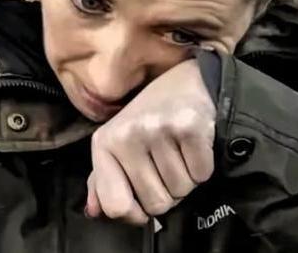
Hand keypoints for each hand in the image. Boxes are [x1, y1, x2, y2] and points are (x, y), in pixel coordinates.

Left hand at [85, 58, 215, 224]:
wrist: (186, 82)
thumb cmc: (149, 119)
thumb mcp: (118, 144)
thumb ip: (103, 180)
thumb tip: (94, 212)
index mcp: (104, 144)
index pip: (115, 206)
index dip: (135, 215)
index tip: (144, 203)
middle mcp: (127, 135)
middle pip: (156, 204)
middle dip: (167, 193)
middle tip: (167, 164)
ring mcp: (157, 129)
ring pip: (181, 191)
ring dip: (186, 179)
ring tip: (180, 151)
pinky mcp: (189, 126)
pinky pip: (202, 175)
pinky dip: (203, 168)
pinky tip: (194, 146)